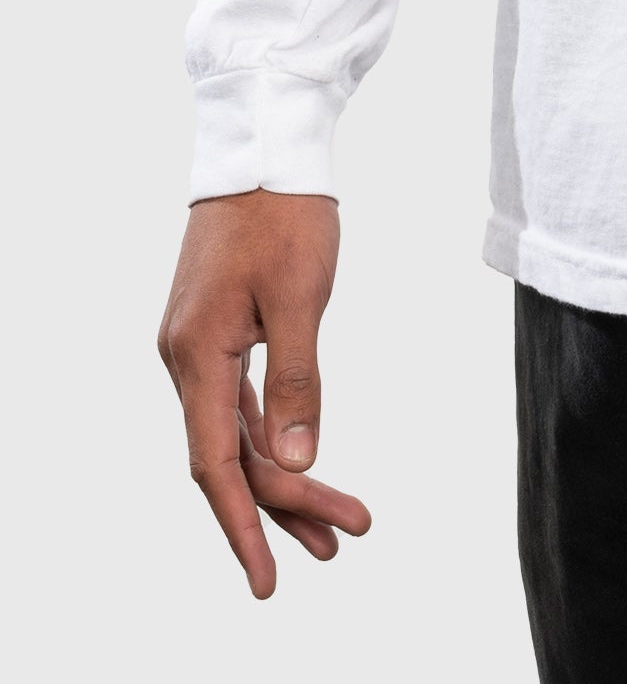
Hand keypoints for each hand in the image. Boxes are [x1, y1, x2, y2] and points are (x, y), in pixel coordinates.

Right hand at [158, 188, 370, 598]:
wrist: (262, 143)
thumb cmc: (284, 212)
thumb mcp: (300, 295)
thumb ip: (296, 381)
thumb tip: (293, 464)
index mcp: (197, 355)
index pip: (217, 464)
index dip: (245, 526)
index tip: (270, 579)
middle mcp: (186, 358)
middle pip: (230, 456)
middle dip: (284, 507)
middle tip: (343, 541)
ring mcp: (198, 345)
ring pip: (235, 434)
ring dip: (280, 480)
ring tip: (332, 528)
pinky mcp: (215, 330)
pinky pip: (237, 403)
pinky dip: (268, 437)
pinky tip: (294, 465)